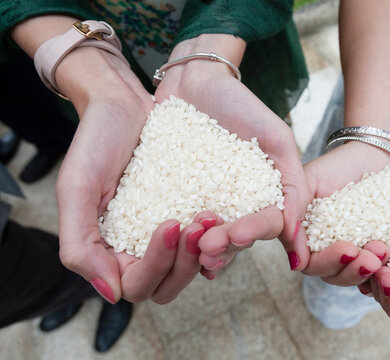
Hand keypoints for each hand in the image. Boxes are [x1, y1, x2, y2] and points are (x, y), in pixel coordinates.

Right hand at [55, 47, 205, 303]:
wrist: (122, 104)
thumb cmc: (95, 141)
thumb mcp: (76, 189)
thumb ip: (79, 246)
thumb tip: (111, 294)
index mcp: (109, 251)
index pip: (135, 285)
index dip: (155, 266)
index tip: (169, 224)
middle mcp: (138, 248)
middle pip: (168, 284)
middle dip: (185, 262)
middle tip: (197, 223)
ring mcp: (163, 232)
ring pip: (190, 266)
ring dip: (204, 249)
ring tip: (211, 216)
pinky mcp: (185, 212)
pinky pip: (203, 237)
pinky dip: (213, 232)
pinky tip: (219, 211)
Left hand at [153, 35, 310, 276]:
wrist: (195, 80)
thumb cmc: (243, 105)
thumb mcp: (277, 140)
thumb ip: (294, 185)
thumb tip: (296, 235)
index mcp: (262, 197)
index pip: (265, 225)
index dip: (252, 233)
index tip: (237, 233)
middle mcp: (234, 205)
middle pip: (233, 237)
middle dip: (223, 246)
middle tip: (206, 246)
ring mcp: (203, 201)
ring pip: (205, 235)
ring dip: (198, 248)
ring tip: (189, 247)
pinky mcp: (174, 194)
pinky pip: (173, 218)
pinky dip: (172, 234)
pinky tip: (166, 241)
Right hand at [286, 141, 389, 283]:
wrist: (377, 154)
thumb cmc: (339, 165)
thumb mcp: (308, 182)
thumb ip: (292, 213)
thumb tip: (293, 259)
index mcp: (305, 236)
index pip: (309, 265)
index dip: (328, 262)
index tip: (349, 250)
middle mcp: (325, 249)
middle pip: (333, 276)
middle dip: (352, 270)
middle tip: (373, 257)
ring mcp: (351, 252)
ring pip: (354, 278)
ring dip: (369, 271)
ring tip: (384, 251)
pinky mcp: (374, 252)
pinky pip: (378, 272)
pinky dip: (385, 273)